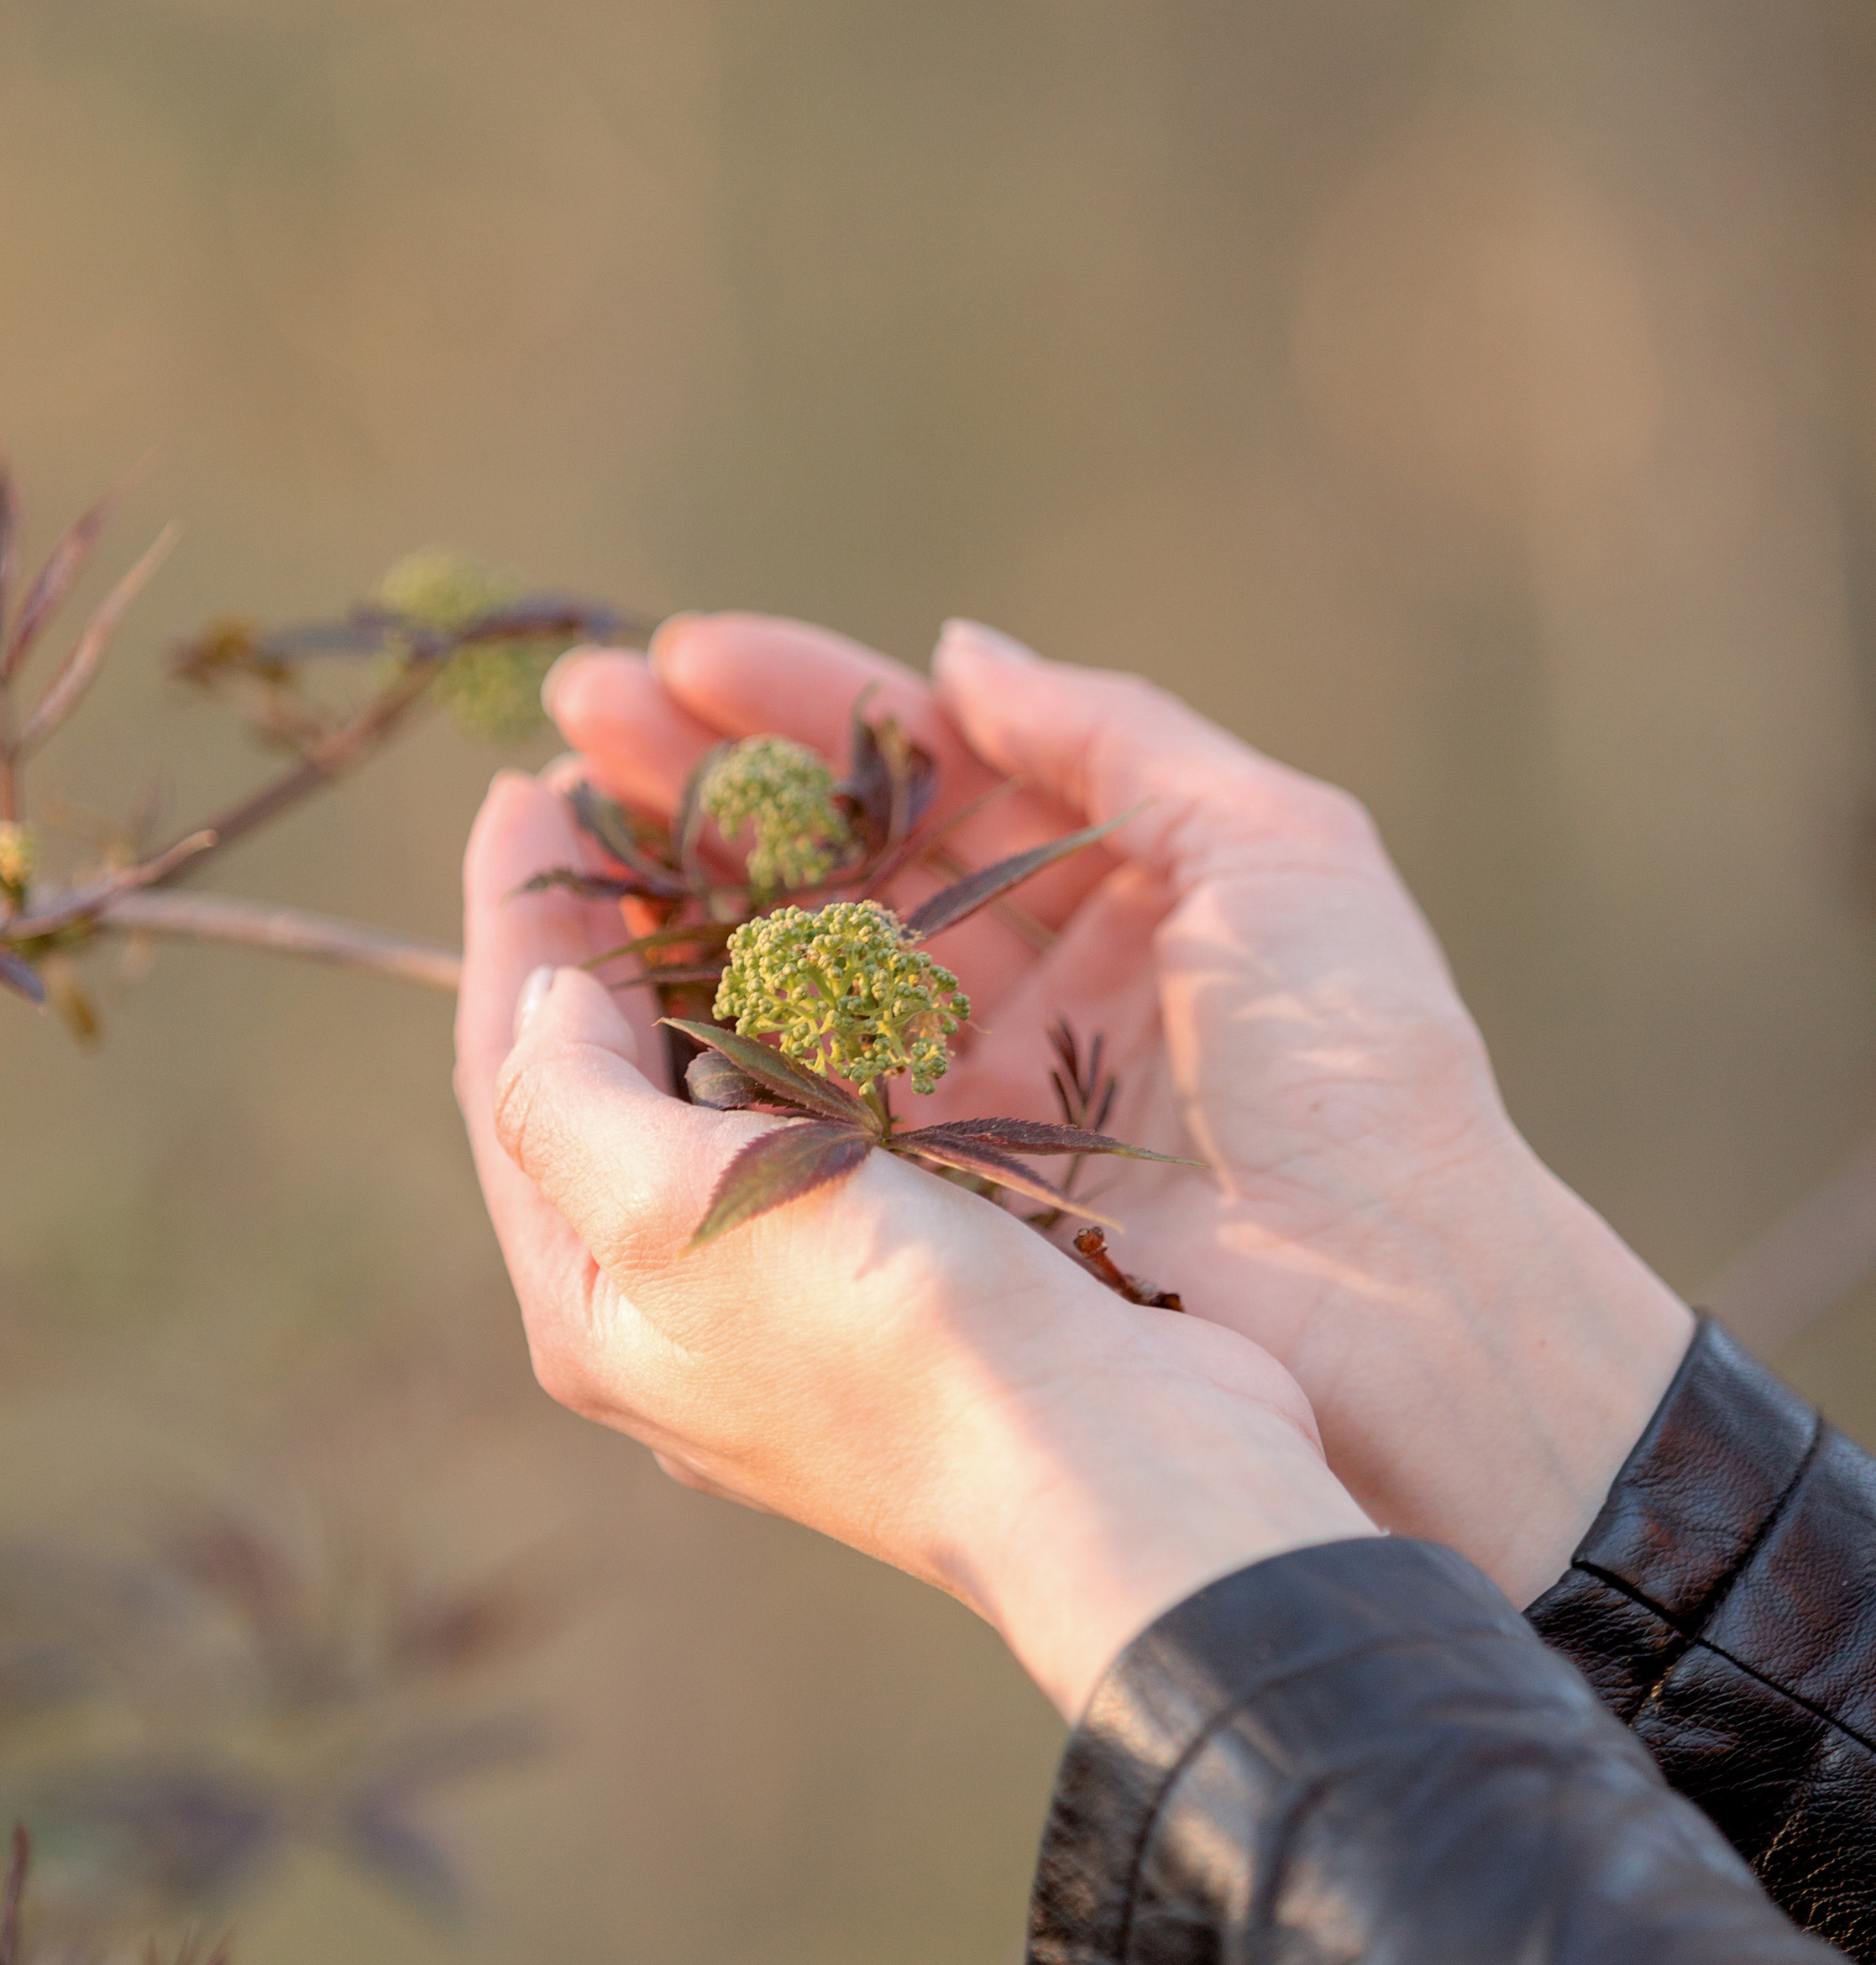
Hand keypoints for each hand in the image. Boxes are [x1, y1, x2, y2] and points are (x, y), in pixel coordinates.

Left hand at [455, 769, 1369, 1717]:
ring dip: (708, 957)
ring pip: (720, 1086)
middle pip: (604, 1079)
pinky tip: (835, 941)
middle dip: (605, 929)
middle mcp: (680, 1307)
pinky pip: (825, 1109)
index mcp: (596, 1305)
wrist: (1115, 1472)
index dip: (514, 918)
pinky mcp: (910, 1267)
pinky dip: (812, 1012)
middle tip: (621, 786)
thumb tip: (543, 999)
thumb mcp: (681, 1212)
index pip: (510, 1077)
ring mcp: (795, 1293)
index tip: (533, 783)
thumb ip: (572, 1098)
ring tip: (715, 833)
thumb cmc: (891, 1345)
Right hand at [541, 615, 1693, 1605]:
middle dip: (699, 779)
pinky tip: (609, 963)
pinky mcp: (926, 1200)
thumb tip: (957, 656)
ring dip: (670, 891)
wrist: (1405, 1308)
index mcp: (1109, 887)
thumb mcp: (1277, 847)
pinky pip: (787, 1099)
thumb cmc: (1363, 1064)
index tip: (681, 656)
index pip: (924, 769)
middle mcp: (1019, 985)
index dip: (801, 704)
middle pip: (830, 860)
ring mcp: (964, 1095)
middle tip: (575, 712)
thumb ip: (1116, 735)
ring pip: (786, 970)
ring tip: (558, 811)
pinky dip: (698, 1032)